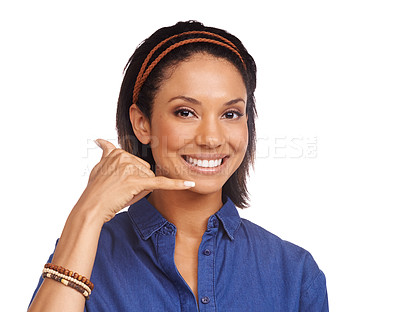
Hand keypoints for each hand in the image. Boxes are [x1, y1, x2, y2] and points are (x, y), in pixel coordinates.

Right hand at [79, 139, 194, 223]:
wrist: (91, 208)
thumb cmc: (96, 191)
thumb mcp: (99, 167)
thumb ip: (106, 152)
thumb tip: (100, 140)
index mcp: (117, 152)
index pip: (137, 163)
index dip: (131, 177)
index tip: (117, 184)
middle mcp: (123, 157)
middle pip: (145, 170)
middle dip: (138, 182)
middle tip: (120, 191)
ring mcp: (130, 169)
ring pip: (149, 179)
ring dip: (140, 189)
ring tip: (122, 194)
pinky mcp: (137, 182)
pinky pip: (161, 182)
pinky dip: (176, 184)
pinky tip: (189, 184)